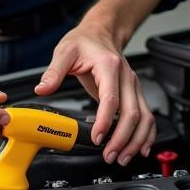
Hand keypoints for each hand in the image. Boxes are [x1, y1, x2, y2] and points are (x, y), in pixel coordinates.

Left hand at [34, 23, 154, 164]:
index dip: (106, 121)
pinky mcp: (134, 93)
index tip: (97, 137)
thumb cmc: (84, 42)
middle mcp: (126, 77)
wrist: (100, 33)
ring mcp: (133, 85)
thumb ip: (54, 72)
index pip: (112, 99)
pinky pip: (147, 116)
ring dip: (136, 140)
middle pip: (132, 113)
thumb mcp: (64, 52)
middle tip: (109, 155)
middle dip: (123, 139)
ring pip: (144, 117)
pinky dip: (147, 134)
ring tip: (122, 157)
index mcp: (109, 66)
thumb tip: (43, 89)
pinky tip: (141, 148)